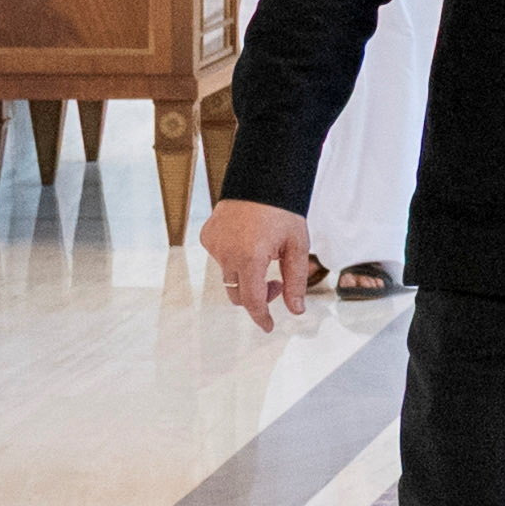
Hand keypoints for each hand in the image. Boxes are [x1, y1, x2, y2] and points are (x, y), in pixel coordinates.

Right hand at [198, 196, 315, 331]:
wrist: (262, 178)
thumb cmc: (283, 212)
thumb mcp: (297, 247)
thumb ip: (296, 281)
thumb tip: (296, 311)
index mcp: (250, 258)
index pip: (251, 300)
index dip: (261, 316)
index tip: (269, 326)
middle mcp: (226, 254)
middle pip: (238, 293)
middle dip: (257, 295)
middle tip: (278, 283)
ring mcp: (213, 245)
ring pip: (229, 276)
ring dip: (246, 276)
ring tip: (266, 254)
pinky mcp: (207, 236)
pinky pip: (220, 258)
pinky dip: (234, 258)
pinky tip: (249, 241)